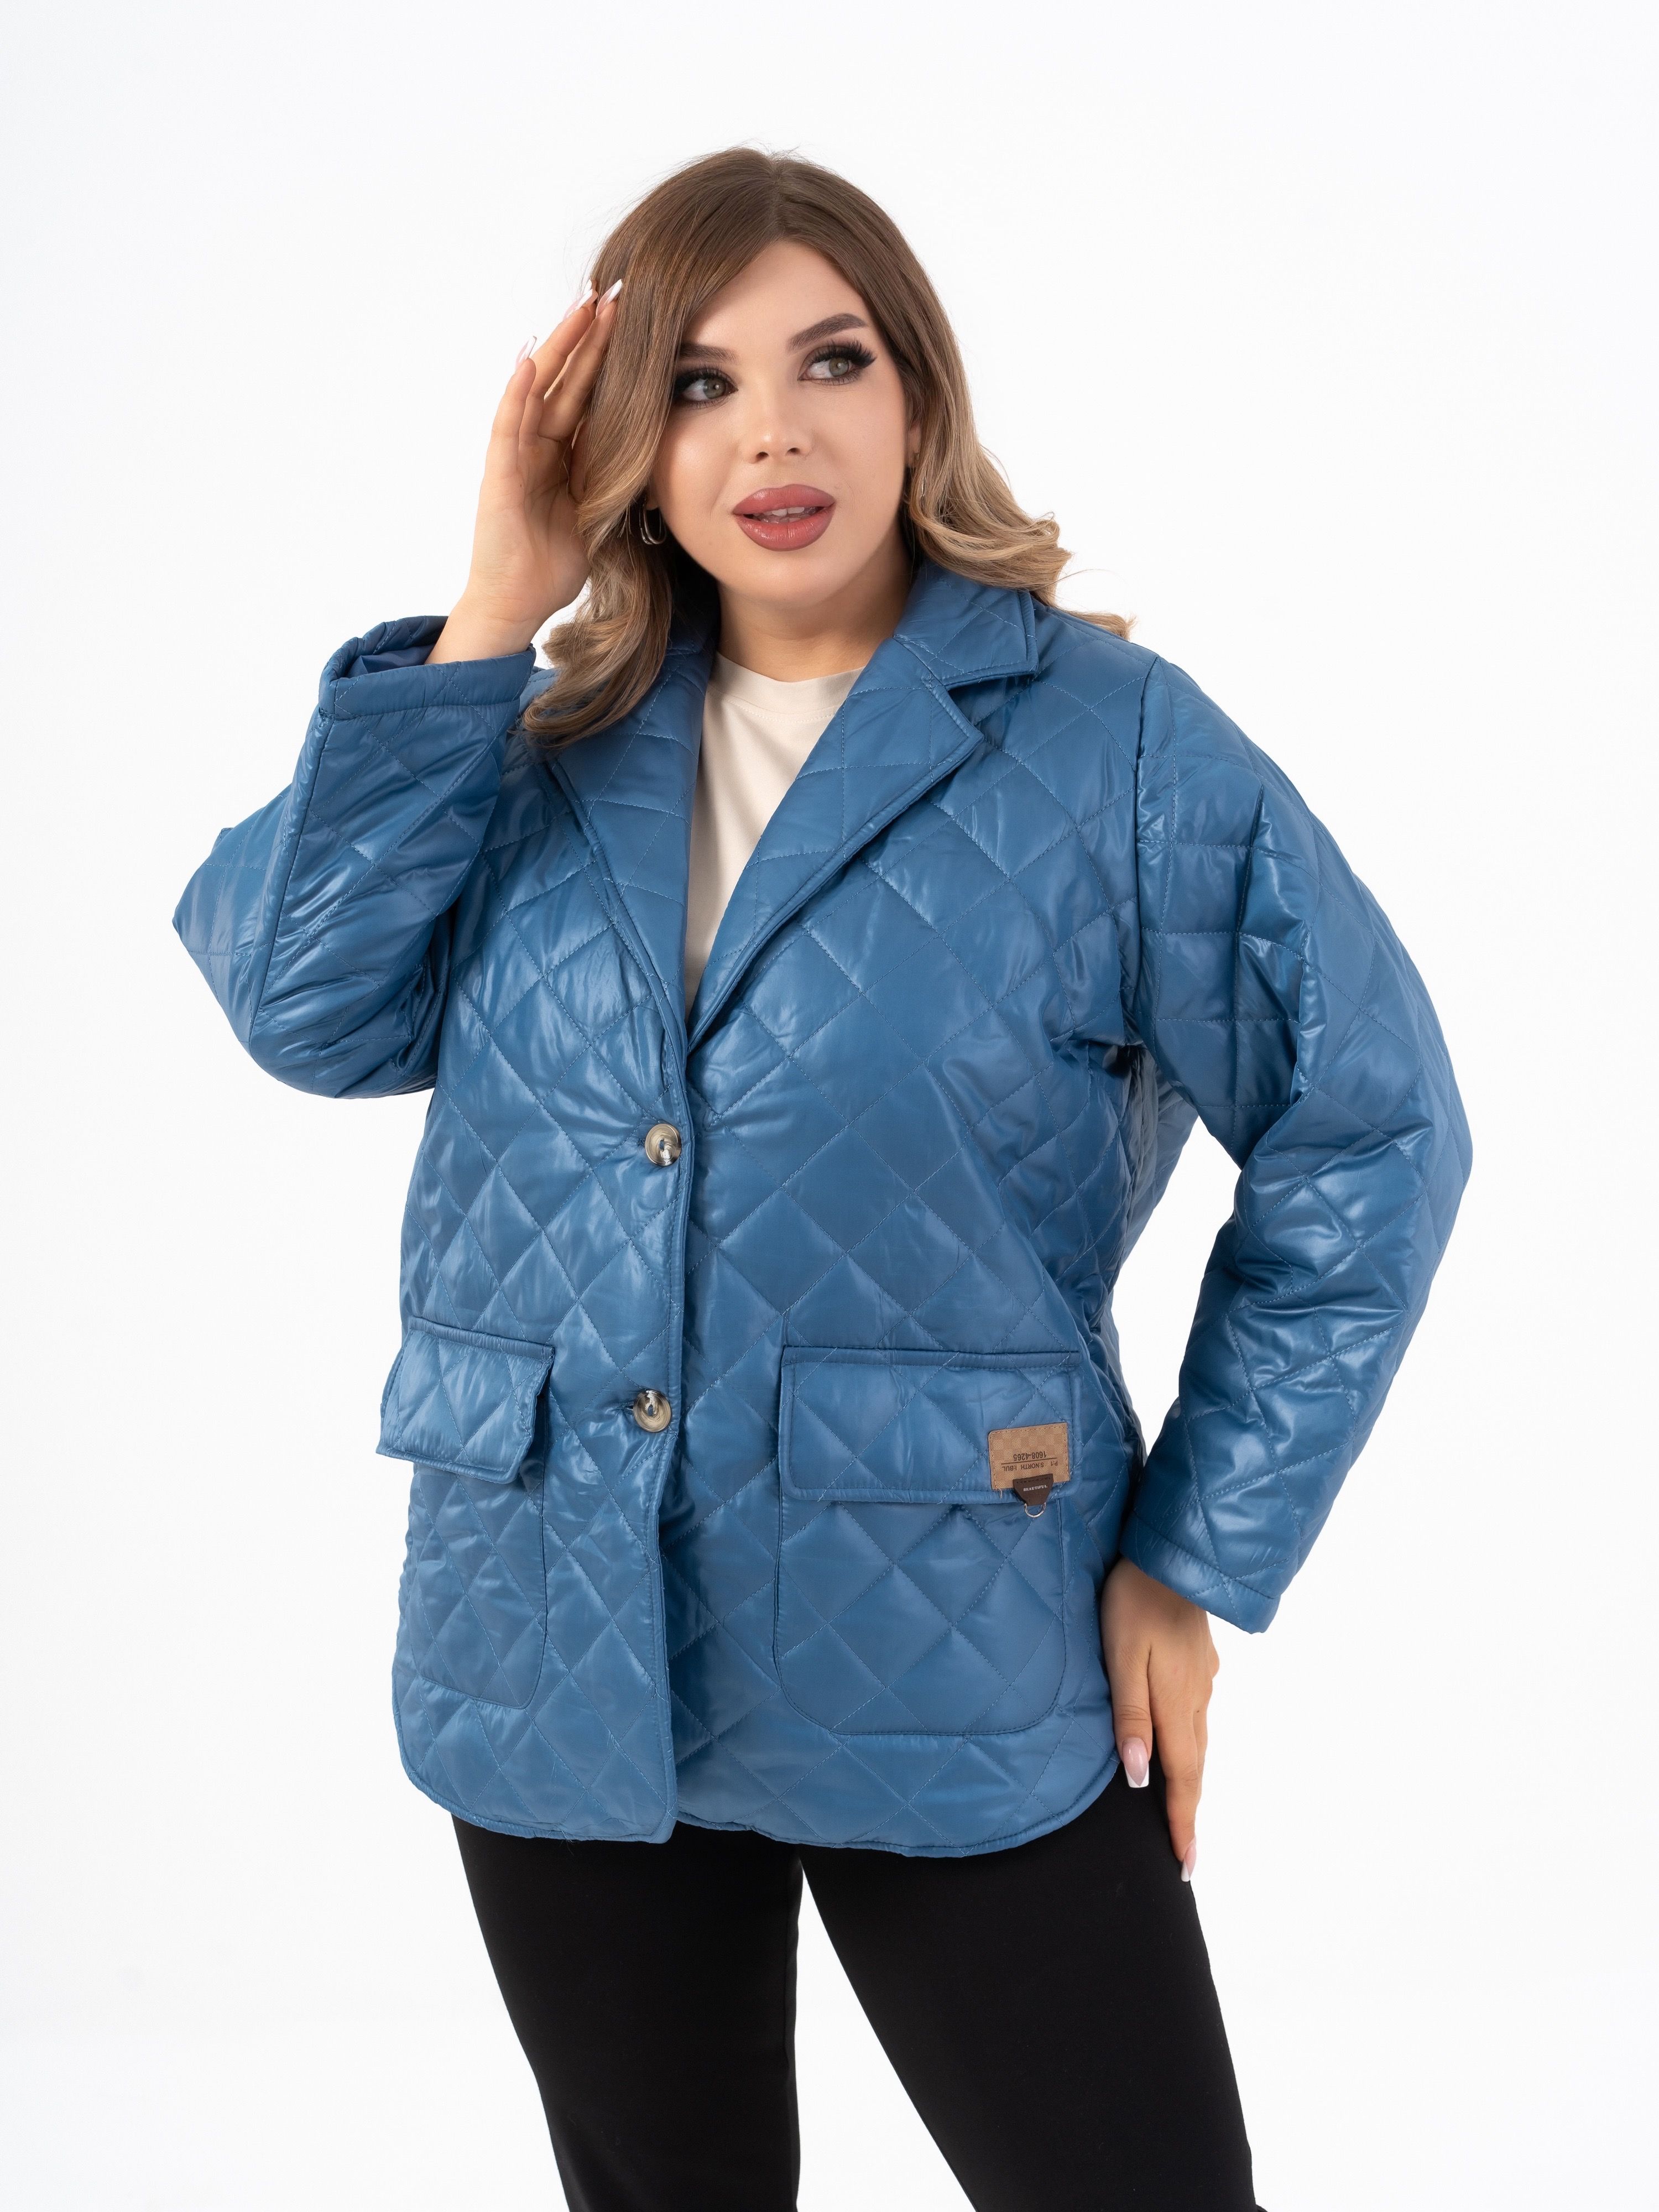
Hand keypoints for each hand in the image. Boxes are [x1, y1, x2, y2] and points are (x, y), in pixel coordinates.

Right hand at [428, 282, 623, 664]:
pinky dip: (517, 395)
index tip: (636, 319)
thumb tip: (658, 451)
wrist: (520, 604)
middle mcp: (539, 446)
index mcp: (566, 454)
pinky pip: (507, 428)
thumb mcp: (603, 511)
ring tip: (580, 308)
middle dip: (590, 337)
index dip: (610, 358)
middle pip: (568, 381)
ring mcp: (516, 456)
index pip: (590, 395)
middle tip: (613, 292)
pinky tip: (530, 362)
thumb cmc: (556, 564)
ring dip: (560, 349)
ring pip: (539, 391)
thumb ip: (619, 478)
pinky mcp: (499, 477)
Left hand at [1100, 1557, 1218, 1879]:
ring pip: (1199, 1741)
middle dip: (1190, 1813)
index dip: (1182, 1823)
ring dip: (1192, 1780)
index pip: (1182, 1778)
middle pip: (1196, 1767)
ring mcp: (1202, 1678)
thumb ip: (1130, 1717)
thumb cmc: (1134, 1603)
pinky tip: (1182, 1744)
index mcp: (1176, 1704)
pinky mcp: (1200, 1661)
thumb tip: (1139, 1776)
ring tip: (1184, 1811)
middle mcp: (1197, 1697)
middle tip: (1186, 1856)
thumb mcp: (1122, 1657)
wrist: (1171, 1556)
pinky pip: (1197, 1715)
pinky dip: (1191, 1744)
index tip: (1184, 1866)